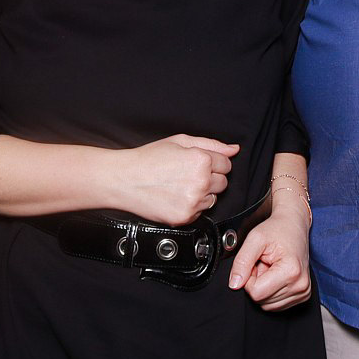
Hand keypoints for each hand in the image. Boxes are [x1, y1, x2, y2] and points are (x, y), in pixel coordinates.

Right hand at [119, 135, 236, 225]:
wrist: (124, 179)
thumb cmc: (149, 158)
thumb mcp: (180, 141)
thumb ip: (211, 144)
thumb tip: (234, 149)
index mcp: (201, 160)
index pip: (227, 165)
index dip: (213, 164)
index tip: (198, 165)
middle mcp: (200, 182)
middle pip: (223, 183)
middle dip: (210, 179)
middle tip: (187, 175)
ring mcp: (193, 202)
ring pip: (213, 199)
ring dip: (202, 194)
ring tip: (179, 186)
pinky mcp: (185, 217)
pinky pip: (200, 213)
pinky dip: (191, 207)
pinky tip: (175, 197)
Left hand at [229, 205, 312, 310]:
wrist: (294, 225)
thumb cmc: (277, 229)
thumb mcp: (254, 239)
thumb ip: (242, 261)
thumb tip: (234, 284)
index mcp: (291, 271)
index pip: (256, 293)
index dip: (249, 278)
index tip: (255, 263)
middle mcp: (301, 285)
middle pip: (262, 300)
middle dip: (257, 282)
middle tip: (263, 263)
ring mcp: (303, 291)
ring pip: (268, 305)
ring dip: (264, 287)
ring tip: (270, 267)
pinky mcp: (302, 294)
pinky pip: (276, 304)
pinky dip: (271, 290)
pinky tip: (276, 274)